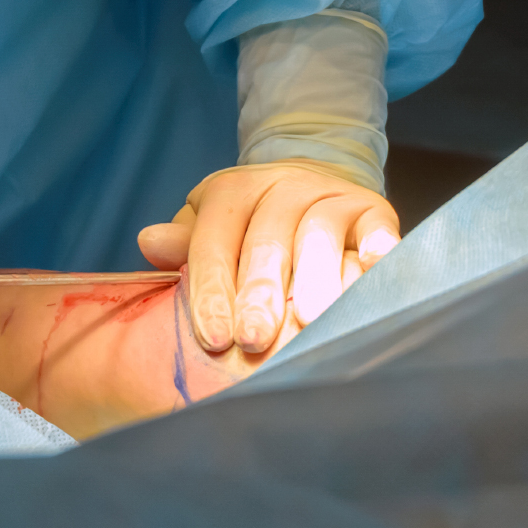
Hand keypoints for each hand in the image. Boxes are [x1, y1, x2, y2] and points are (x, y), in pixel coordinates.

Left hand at [136, 162, 397, 352]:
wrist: (309, 188)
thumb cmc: (248, 226)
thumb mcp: (208, 226)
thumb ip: (183, 243)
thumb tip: (150, 243)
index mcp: (231, 192)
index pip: (214, 242)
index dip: (211, 291)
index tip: (214, 339)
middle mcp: (281, 186)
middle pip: (267, 241)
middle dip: (261, 293)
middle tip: (256, 340)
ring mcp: (329, 194)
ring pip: (320, 234)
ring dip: (316, 277)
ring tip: (311, 319)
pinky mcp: (372, 208)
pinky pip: (376, 229)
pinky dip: (378, 248)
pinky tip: (376, 269)